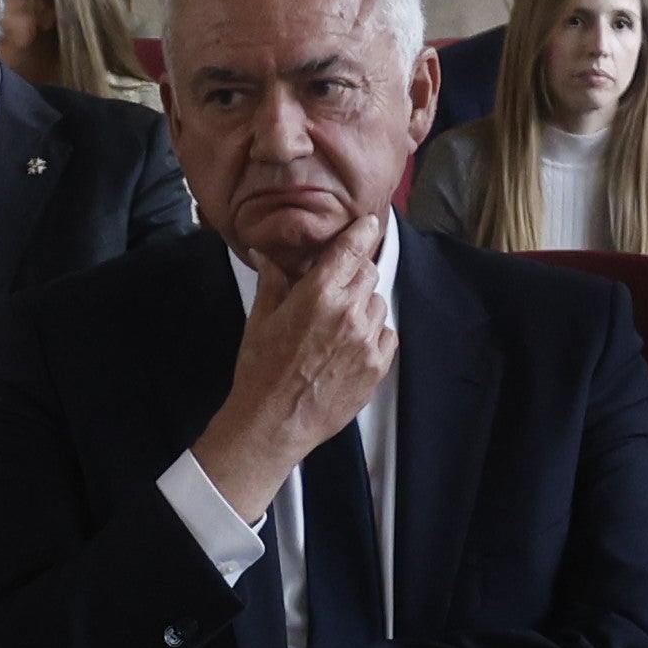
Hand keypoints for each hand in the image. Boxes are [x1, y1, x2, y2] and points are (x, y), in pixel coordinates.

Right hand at [189, 224, 394, 514]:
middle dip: (352, 274)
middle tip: (333, 290)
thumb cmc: (260, 372)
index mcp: (318, 294)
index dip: (363, 231)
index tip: (368, 224)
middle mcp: (348, 313)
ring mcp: (366, 341)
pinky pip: (387, 335)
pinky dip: (373, 335)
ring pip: (377, 303)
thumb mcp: (260, 319)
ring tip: (336, 327)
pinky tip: (348, 347)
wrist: (273, 423)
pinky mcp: (377, 366)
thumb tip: (266, 253)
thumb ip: (272, 280)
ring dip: (361, 306)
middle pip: (367, 272)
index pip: (353, 247)